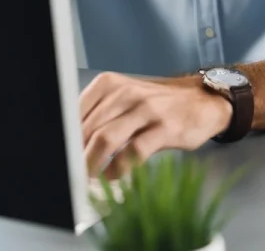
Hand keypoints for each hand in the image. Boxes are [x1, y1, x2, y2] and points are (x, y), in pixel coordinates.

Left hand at [80, 71, 231, 178]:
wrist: (204, 100)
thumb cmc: (159, 103)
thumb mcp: (126, 98)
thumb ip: (99, 115)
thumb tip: (70, 145)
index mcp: (111, 84)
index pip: (75, 113)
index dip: (66, 139)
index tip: (61, 157)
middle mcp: (128, 93)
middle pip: (88, 129)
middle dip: (76, 157)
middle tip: (71, 174)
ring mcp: (148, 109)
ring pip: (106, 139)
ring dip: (92, 165)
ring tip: (87, 179)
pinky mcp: (165, 128)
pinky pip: (133, 153)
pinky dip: (118, 170)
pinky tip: (113, 176)